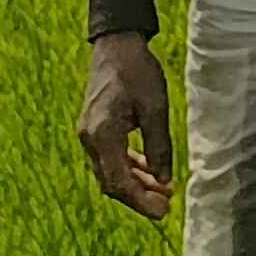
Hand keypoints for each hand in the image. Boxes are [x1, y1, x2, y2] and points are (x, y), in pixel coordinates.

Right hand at [79, 33, 174, 219]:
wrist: (116, 44)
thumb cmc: (137, 71)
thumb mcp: (155, 108)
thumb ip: (159, 147)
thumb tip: (164, 180)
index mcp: (102, 134)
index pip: (118, 181)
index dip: (141, 201)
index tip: (163, 211)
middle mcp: (90, 138)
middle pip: (111, 183)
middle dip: (138, 197)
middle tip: (166, 206)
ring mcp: (89, 134)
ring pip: (110, 173)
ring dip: (135, 184)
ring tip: (163, 191)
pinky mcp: (94, 129)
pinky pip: (109, 158)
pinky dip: (128, 168)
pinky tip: (148, 171)